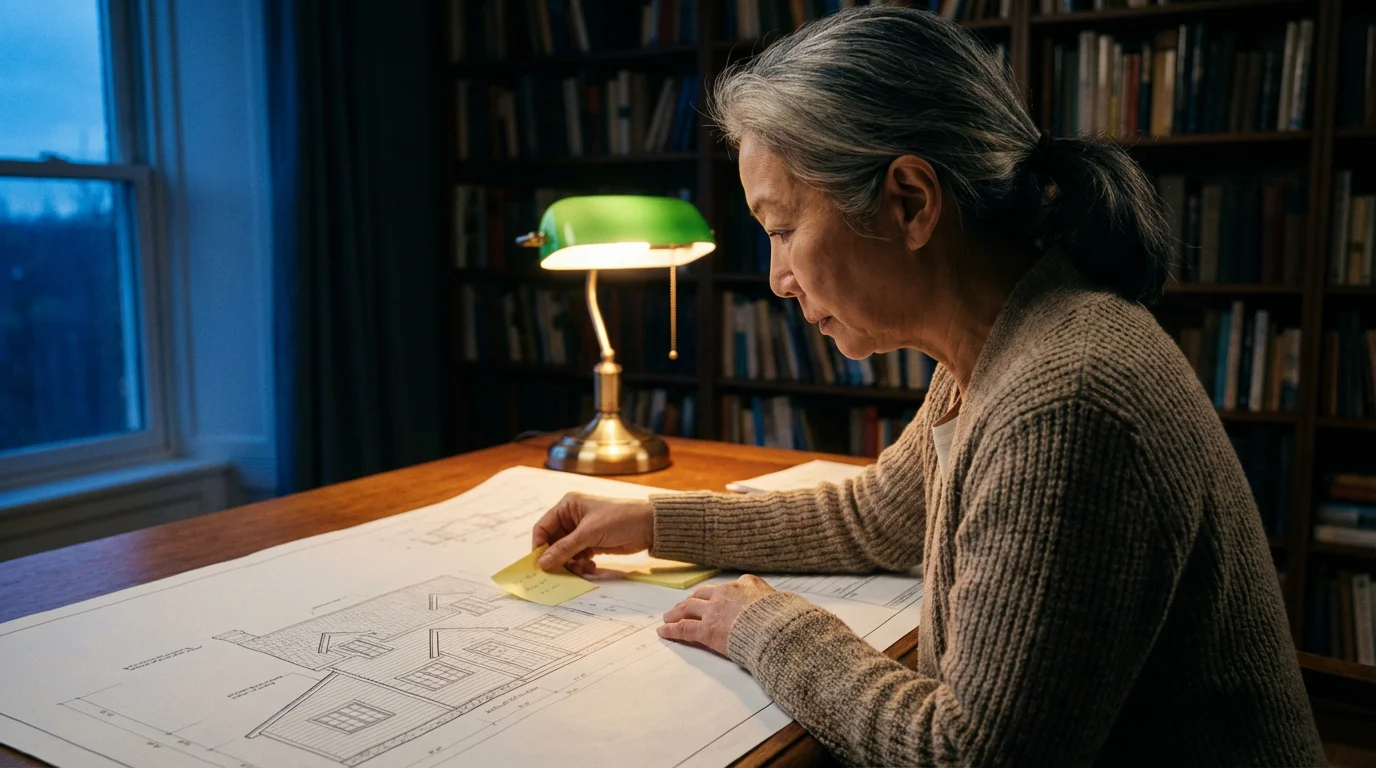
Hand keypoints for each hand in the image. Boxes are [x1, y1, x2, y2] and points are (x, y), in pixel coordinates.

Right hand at [531, 492, 653, 574]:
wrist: (649, 526)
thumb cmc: (619, 519)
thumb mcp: (589, 533)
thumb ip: (564, 548)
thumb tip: (542, 563)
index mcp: (567, 506)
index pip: (543, 527)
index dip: (539, 546)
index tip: (540, 564)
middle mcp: (572, 518)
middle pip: (553, 543)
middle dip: (556, 558)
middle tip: (561, 572)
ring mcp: (582, 532)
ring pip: (565, 553)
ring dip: (570, 564)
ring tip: (580, 570)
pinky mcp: (592, 543)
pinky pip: (577, 557)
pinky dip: (581, 564)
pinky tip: (590, 567)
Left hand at [657, 575, 776, 656]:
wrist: (775, 628)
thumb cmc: (783, 618)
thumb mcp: (781, 601)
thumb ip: (773, 601)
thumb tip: (785, 606)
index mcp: (745, 584)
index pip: (724, 588)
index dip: (713, 594)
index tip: (709, 598)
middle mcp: (725, 594)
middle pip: (701, 595)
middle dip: (690, 601)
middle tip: (682, 606)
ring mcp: (713, 611)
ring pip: (687, 608)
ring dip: (676, 612)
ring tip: (668, 617)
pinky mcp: (706, 630)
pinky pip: (683, 628)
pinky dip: (671, 629)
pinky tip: (663, 631)